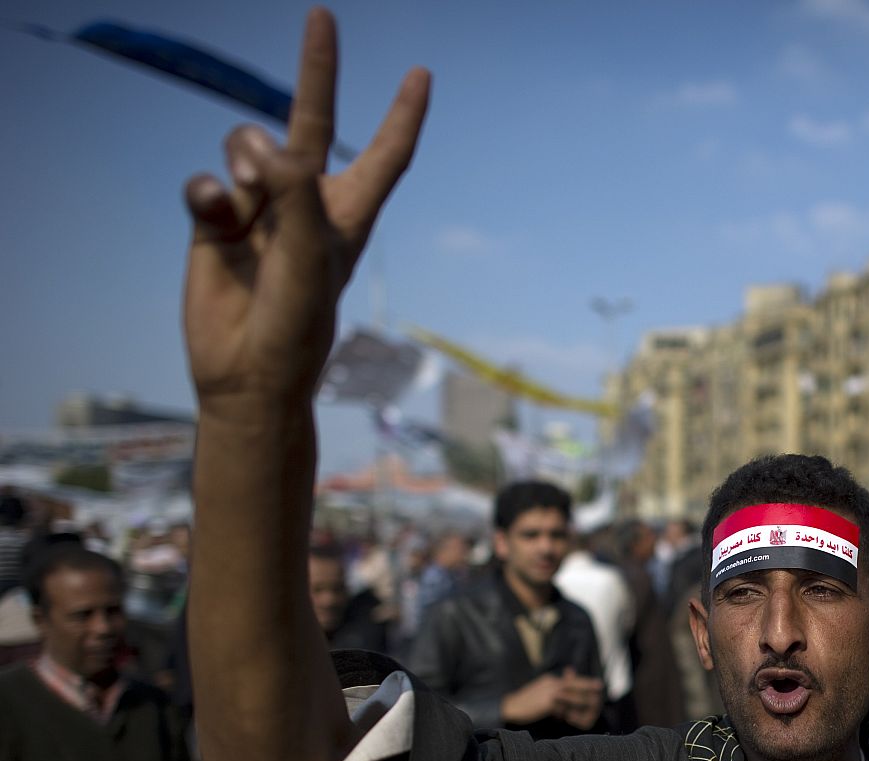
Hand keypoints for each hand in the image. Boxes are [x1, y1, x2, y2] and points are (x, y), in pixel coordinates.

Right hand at [182, 9, 428, 406]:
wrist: (245, 374)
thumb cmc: (295, 327)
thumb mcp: (309, 260)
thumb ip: (294, 197)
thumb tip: (262, 142)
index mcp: (349, 214)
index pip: (384, 154)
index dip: (402, 115)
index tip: (420, 74)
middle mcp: (305, 204)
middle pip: (312, 121)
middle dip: (318, 71)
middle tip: (323, 15)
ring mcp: (259, 209)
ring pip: (246, 148)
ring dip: (246, 160)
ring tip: (248, 199)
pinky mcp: (215, 221)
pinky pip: (205, 183)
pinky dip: (208, 194)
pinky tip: (215, 219)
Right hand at [502, 668, 604, 726]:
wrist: (510, 706)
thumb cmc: (525, 703)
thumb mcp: (540, 693)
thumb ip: (553, 695)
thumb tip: (565, 706)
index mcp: (550, 680)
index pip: (570, 680)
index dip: (582, 682)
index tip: (595, 683)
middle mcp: (551, 683)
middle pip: (574, 683)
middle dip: (587, 685)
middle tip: (599, 686)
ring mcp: (550, 692)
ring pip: (572, 694)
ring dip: (582, 700)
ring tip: (593, 702)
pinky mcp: (548, 702)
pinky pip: (563, 707)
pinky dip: (569, 712)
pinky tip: (570, 717)